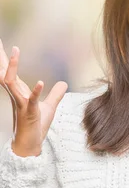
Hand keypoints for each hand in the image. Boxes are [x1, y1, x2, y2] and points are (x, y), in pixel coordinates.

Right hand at [0, 39, 67, 156]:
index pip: (9, 70)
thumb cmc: (36, 126)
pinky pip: (30, 100)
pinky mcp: (29, 113)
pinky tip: (39, 82)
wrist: (31, 145)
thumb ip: (55, 94)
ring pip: (11, 82)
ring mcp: (21, 103)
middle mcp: (16, 94)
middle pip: (3, 71)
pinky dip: (34, 91)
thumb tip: (63, 83)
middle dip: (0, 57)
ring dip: (13, 66)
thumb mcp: (49, 106)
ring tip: (15, 49)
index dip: (5, 57)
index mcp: (19, 91)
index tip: (0, 42)